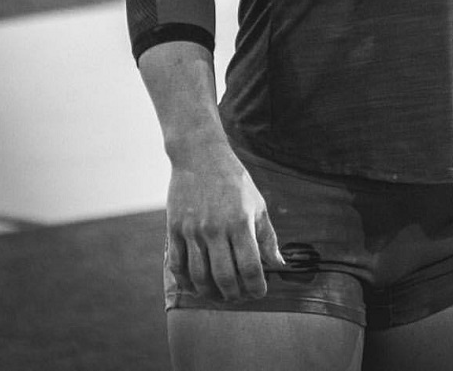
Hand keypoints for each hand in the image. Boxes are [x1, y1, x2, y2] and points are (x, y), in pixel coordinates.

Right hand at [166, 146, 285, 301]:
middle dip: (234, 295)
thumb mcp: (257, 203)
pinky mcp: (175, 228)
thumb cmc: (233, 179)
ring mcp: (193, 230)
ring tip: (219, 295)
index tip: (259, 292)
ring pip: (199, 276)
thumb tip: (277, 264)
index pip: (250, 267)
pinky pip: (177, 265)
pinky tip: (195, 286)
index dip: (256, 287)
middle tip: (239, 297)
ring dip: (210, 293)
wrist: (200, 155)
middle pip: (224, 277)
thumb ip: (267, 236)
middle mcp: (216, 228)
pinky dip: (185, 282)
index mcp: (240, 222)